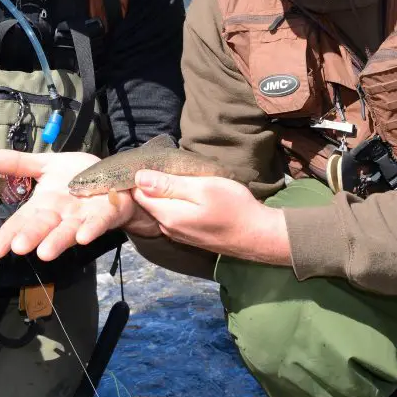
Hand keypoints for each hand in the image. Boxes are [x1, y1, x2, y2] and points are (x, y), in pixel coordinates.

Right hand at [0, 150, 135, 260]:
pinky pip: (98, 223)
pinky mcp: (106, 214)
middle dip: (31, 237)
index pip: (21, 221)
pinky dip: (90, 230)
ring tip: (44, 253)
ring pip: (68, 231)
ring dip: (57, 242)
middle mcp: (60, 215)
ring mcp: (83, 217)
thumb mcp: (45, 165)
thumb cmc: (77, 175)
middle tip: (17, 248)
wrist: (113, 175)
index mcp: (44, 205)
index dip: (8, 234)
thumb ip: (18, 163)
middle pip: (43, 227)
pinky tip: (82, 237)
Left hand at [131, 171, 290, 264]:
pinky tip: (187, 192)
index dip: (141, 175)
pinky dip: (174, 202)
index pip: (138, 193)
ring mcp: (177, 234)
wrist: (258, 235)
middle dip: (151, 183)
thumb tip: (138, 177)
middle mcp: (167, 228)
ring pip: (160, 208)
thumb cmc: (233, 206)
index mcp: (167, 215)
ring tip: (177, 175)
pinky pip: (171, 215)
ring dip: (164, 192)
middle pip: (147, 201)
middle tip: (166, 163)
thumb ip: (169, 184)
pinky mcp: (188, 236)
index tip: (152, 160)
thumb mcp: (202, 188)